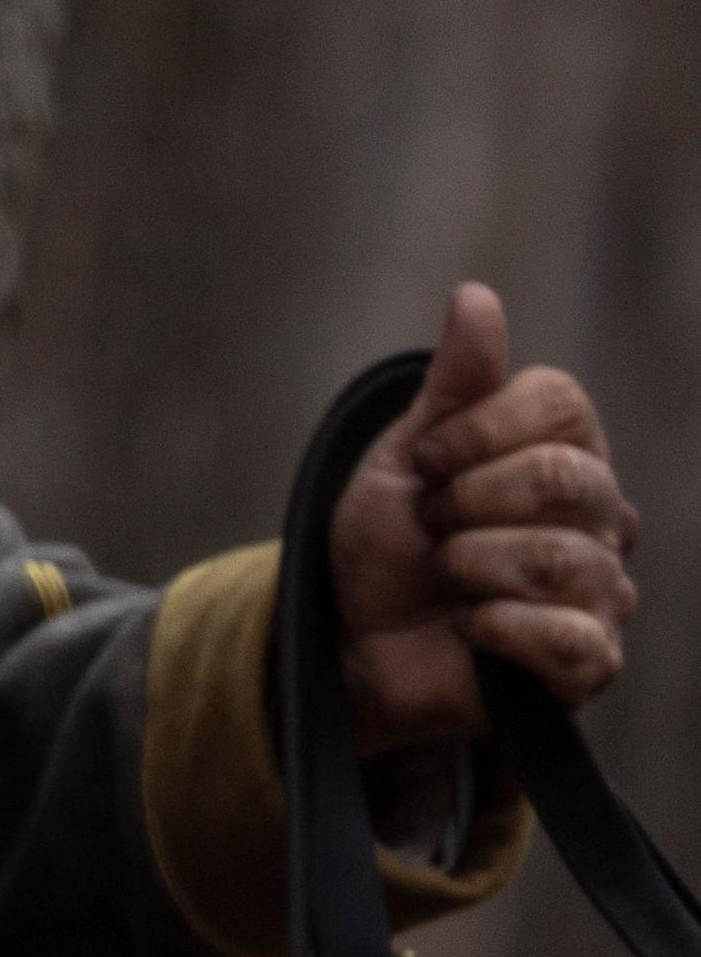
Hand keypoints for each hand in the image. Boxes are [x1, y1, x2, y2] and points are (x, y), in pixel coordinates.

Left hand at [329, 283, 636, 756]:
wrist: (354, 642)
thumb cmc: (389, 547)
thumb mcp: (405, 458)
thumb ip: (453, 387)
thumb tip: (477, 296)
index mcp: (563, 453)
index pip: (562, 402)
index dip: (477, 429)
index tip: (426, 464)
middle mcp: (601, 517)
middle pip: (561, 476)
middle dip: (465, 502)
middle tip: (435, 526)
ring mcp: (603, 591)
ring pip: (559, 557)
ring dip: (470, 565)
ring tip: (448, 578)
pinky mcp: (588, 661)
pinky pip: (567, 636)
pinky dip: (495, 628)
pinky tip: (471, 628)